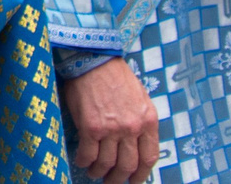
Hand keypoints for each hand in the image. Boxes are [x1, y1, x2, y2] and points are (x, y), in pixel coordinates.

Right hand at [62, 57, 160, 183]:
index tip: (133, 180)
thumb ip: (141, 122)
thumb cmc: (115, 76)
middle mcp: (131, 128)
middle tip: (112, 182)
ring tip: (94, 172)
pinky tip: (82, 160)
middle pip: (128, 166)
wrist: (93, 60)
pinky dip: (84, 161)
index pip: (149, 158)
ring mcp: (111, 128)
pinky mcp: (90, 126)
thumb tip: (135, 146)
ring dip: (99, 173)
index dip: (141, 175)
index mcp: (148, 121)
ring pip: (107, 164)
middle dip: (119, 179)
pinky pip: (88, 154)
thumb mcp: (141, 98)